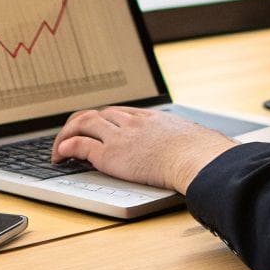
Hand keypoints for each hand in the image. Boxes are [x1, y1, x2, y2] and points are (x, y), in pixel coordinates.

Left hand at [51, 106, 236, 192]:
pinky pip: (81, 144)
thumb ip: (191, 142)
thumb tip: (209, 149)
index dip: (104, 119)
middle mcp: (132, 122)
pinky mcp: (111, 153)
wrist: (197, 157)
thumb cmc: (203, 153)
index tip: (98, 126)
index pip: (119, 112)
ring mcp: (120, 136)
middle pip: (98, 114)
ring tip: (59, 147)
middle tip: (71, 133)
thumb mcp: (195, 140)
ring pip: (83, 124)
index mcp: (151, 118)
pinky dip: (66, 146)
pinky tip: (61, 154)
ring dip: (66, 133)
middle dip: (81, 122)